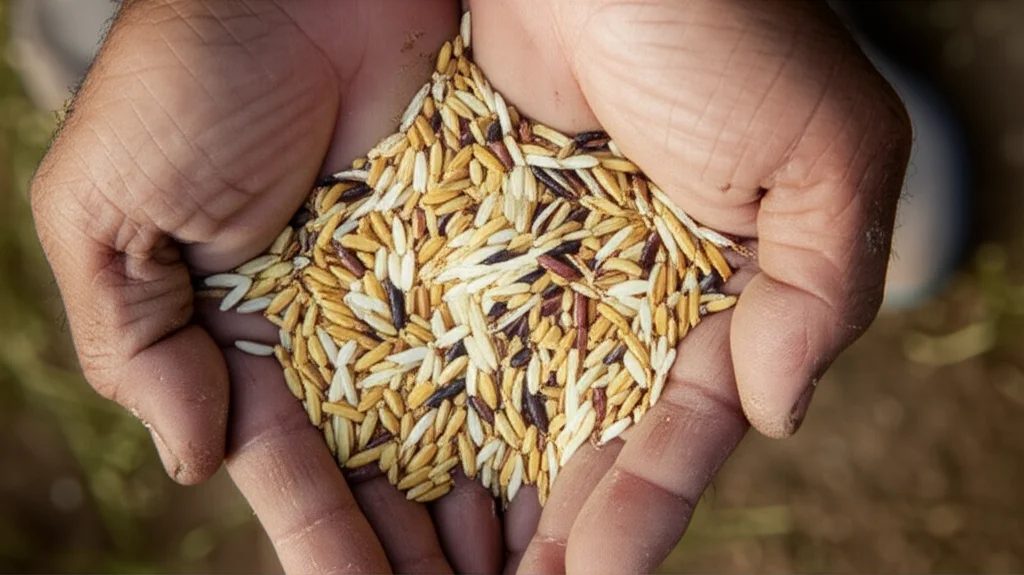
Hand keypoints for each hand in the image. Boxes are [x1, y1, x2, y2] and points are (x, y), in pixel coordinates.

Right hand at [31, 1, 525, 571]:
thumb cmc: (187, 76)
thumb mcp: (108, 210)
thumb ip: (133, 343)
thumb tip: (194, 460)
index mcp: (254, 338)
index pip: (292, 470)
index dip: (325, 542)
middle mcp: (351, 332)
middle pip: (391, 471)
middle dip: (418, 550)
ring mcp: (430, 293)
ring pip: (467, 428)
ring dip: (492, 509)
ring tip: (527, 572)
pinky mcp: (498, 247)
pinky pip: (529, 344)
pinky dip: (548, 415)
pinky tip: (572, 482)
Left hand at [471, 0, 910, 571]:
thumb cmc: (727, 30)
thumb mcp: (825, 153)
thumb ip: (823, 292)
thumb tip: (777, 416)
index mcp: (714, 294)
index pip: (677, 428)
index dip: (641, 508)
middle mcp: (621, 294)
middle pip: (584, 436)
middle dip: (556, 527)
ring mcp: (538, 266)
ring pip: (509, 400)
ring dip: (481, 489)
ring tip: (446, 569)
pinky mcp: (465, 230)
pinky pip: (442, 329)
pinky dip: (421, 400)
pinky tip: (395, 468)